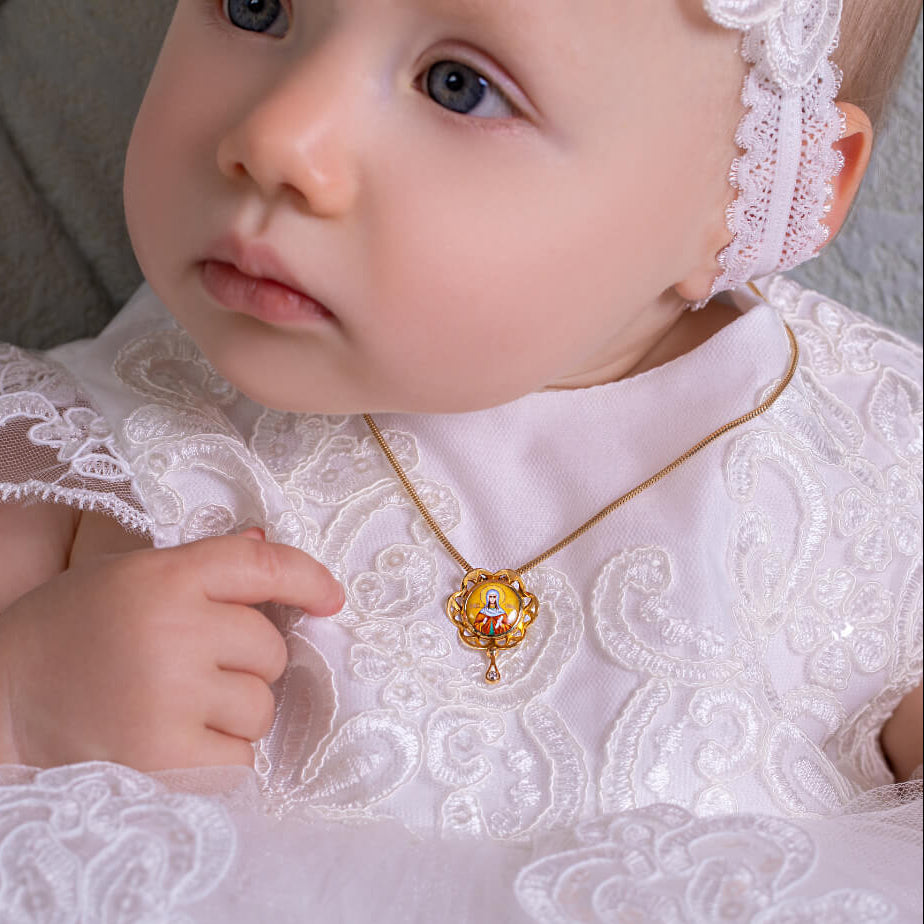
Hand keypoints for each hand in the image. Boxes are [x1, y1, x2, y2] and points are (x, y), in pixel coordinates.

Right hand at [0, 531, 342, 769]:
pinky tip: (177, 742)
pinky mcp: (163, 755)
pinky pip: (240, 757)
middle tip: (195, 667)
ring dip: (236, 712)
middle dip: (248, 662)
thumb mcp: (128, 575)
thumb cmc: (72, 630)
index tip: (332, 598)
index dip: (308, 578)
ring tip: (179, 706)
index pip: (262, 565)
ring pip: (261, 705)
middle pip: (270, 648)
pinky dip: (220, 756)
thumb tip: (263, 541)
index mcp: (164, 576)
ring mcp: (169, 693)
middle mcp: (173, 628)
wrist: (1, 700)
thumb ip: (201, 564)